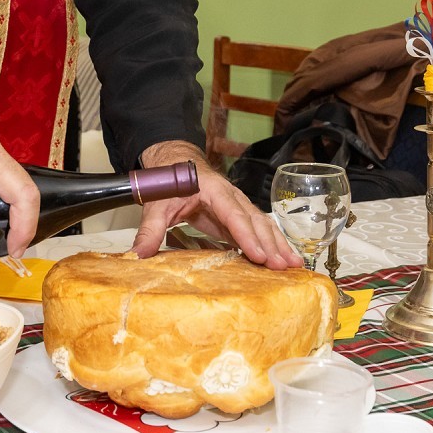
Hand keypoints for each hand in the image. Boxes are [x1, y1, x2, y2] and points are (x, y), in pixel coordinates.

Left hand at [131, 141, 299, 269]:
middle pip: (254, 221)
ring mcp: (238, 206)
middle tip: (282, 266)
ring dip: (278, 245)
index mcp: (213, 190)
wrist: (176, 166)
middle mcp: (231, 197)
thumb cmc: (170, 184)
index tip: (259, 255)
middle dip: (270, 244)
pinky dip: (274, 245)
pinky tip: (285, 260)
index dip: (246, 236)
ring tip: (294, 265)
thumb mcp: (157, 205)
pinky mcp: (238, 218)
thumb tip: (138, 255)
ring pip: (262, 225)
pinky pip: (259, 231)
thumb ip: (149, 230)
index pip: (233, 214)